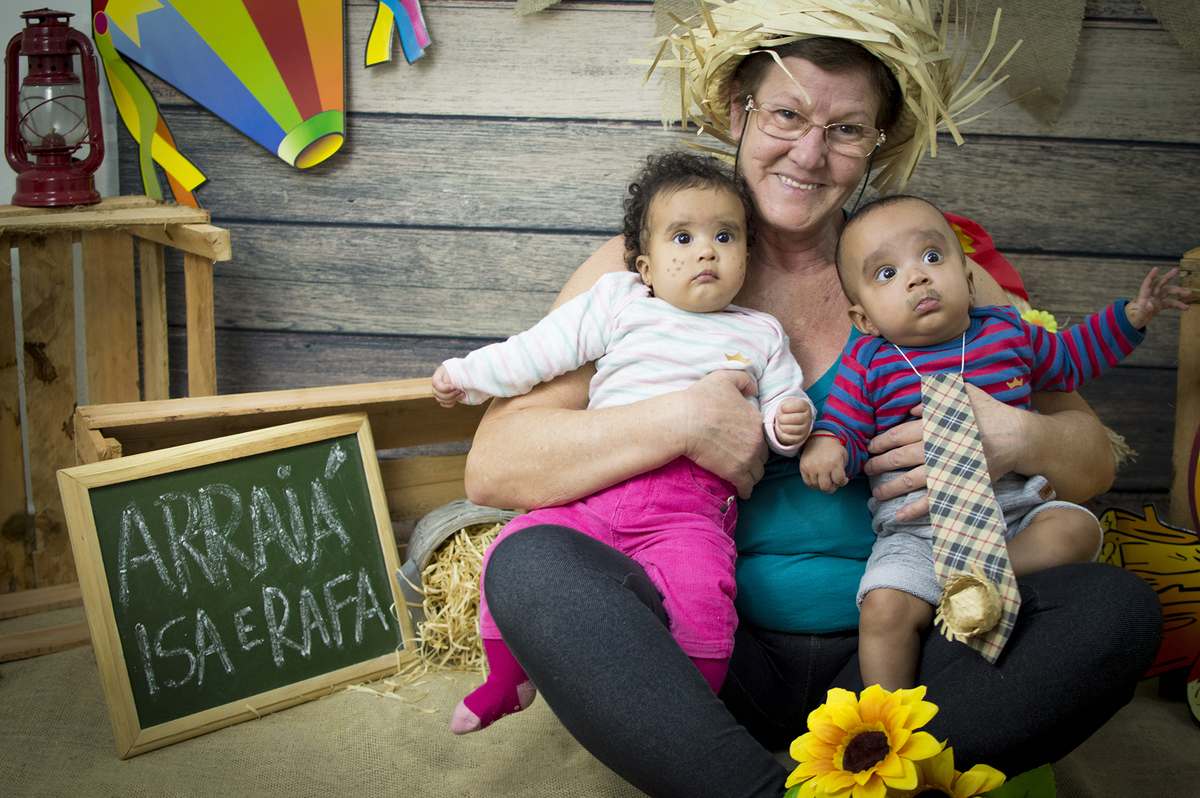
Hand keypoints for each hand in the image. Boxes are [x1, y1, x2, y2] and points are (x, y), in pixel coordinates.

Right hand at [431, 366, 464, 407]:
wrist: (462, 372)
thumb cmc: (459, 368)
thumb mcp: (456, 367)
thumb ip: (453, 373)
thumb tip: (454, 383)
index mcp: (438, 375)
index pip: (435, 384)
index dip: (443, 388)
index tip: (453, 387)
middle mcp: (436, 384)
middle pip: (437, 393)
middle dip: (450, 394)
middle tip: (460, 391)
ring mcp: (438, 392)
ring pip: (440, 400)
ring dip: (452, 399)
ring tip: (462, 394)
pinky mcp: (443, 397)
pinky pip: (443, 404)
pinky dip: (450, 404)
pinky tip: (458, 399)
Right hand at [677, 370, 769, 499]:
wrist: (683, 421)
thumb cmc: (700, 399)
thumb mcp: (724, 378)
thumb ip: (743, 379)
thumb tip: (754, 387)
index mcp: (756, 419)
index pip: (763, 435)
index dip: (755, 440)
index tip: (746, 443)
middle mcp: (756, 440)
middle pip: (763, 455)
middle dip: (756, 458)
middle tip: (745, 460)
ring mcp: (747, 458)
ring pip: (758, 473)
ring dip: (752, 474)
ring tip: (744, 476)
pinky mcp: (735, 472)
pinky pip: (747, 486)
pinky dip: (746, 490)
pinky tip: (742, 491)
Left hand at [775, 397, 812, 445]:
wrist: (792, 418)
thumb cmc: (789, 409)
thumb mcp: (787, 402)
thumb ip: (785, 404)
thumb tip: (782, 409)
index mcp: (805, 406)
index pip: (798, 406)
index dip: (786, 407)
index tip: (782, 408)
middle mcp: (808, 417)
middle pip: (795, 419)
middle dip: (782, 418)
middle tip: (779, 417)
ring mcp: (806, 428)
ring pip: (792, 430)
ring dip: (782, 427)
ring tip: (781, 424)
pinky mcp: (802, 438)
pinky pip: (791, 439)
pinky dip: (783, 435)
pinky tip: (782, 431)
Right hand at [799, 436, 848, 492]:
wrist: (820, 438)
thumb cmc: (834, 449)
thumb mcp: (844, 457)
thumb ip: (843, 471)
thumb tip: (837, 482)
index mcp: (834, 463)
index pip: (839, 481)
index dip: (843, 482)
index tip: (844, 479)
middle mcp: (822, 467)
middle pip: (826, 487)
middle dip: (832, 488)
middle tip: (833, 483)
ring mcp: (811, 467)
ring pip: (817, 486)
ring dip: (822, 485)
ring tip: (826, 479)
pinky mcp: (803, 467)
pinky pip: (808, 483)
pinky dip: (814, 485)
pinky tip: (818, 480)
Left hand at [863, 385, 1025, 519]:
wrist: (1018, 437)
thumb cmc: (990, 413)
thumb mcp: (964, 396)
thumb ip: (937, 400)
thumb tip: (912, 408)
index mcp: (936, 425)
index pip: (900, 434)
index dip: (882, 441)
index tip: (871, 447)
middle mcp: (938, 447)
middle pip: (900, 458)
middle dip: (880, 464)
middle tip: (867, 470)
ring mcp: (947, 468)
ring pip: (911, 480)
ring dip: (891, 488)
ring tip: (877, 495)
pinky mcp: (958, 484)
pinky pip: (932, 500)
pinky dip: (914, 510)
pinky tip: (899, 516)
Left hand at [1125, 266, 1190, 328]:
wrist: (1132, 322)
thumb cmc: (1131, 319)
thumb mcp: (1136, 317)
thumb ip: (1143, 311)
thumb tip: (1150, 304)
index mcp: (1142, 297)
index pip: (1146, 285)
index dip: (1151, 277)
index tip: (1156, 269)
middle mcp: (1150, 296)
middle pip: (1159, 284)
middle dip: (1167, 277)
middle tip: (1176, 270)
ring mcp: (1155, 299)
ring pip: (1167, 291)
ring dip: (1178, 291)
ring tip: (1188, 294)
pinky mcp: (1159, 305)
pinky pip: (1170, 303)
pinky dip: (1178, 304)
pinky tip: (1186, 307)